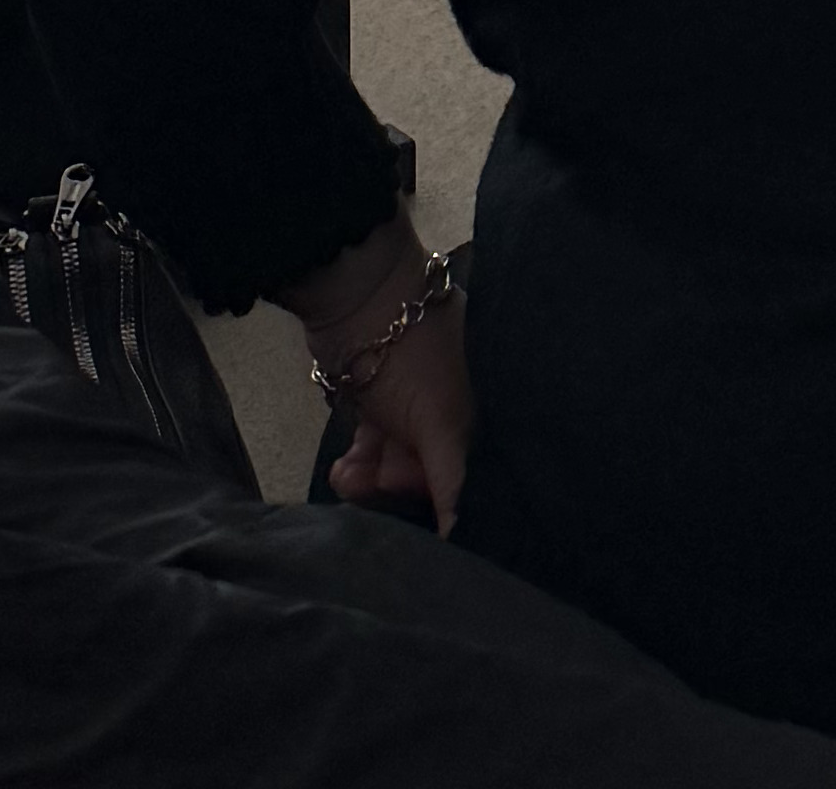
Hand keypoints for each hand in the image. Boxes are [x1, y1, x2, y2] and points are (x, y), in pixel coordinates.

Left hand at [282, 216, 472, 538]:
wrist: (352, 293)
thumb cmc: (413, 358)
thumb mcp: (443, 427)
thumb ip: (458, 491)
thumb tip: (465, 542)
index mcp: (490, 408)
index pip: (481, 474)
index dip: (453, 501)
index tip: (426, 516)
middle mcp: (463, 408)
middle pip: (439, 474)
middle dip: (403, 488)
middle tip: (378, 485)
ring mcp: (422, 403)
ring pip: (403, 464)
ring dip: (375, 481)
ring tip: (349, 478)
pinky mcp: (386, 401)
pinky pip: (380, 447)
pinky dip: (363, 463)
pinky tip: (345, 471)